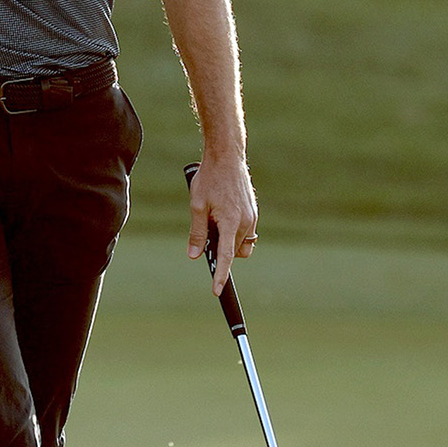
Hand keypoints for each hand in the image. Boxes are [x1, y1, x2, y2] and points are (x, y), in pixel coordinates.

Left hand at [188, 156, 258, 294]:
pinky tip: (221, 214)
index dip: (221, 275)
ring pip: (241, 243)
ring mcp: (252, 217)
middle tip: (205, 235)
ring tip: (213, 220)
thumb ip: (197, 232)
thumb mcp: (197, 206)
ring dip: (228, 241)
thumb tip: (194, 255)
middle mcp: (245, 222)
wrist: (227, 157)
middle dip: (221, 251)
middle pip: (234, 252)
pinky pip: (245, 232)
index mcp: (230, 222)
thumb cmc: (210, 179)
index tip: (216, 290)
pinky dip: (233, 232)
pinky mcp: (253, 212)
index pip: (227, 257)